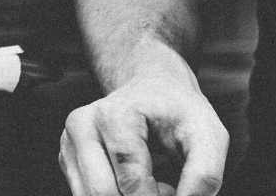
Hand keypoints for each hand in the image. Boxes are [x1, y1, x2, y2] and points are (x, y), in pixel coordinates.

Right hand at [59, 72, 227, 195]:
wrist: (154, 89)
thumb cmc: (180, 112)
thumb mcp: (208, 135)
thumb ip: (203, 175)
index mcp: (115, 115)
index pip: (131, 182)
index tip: (174, 188)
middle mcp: (82, 125)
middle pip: (104, 194)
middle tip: (166, 187)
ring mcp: (69, 143)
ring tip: (155, 185)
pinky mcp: (67, 159)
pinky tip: (136, 185)